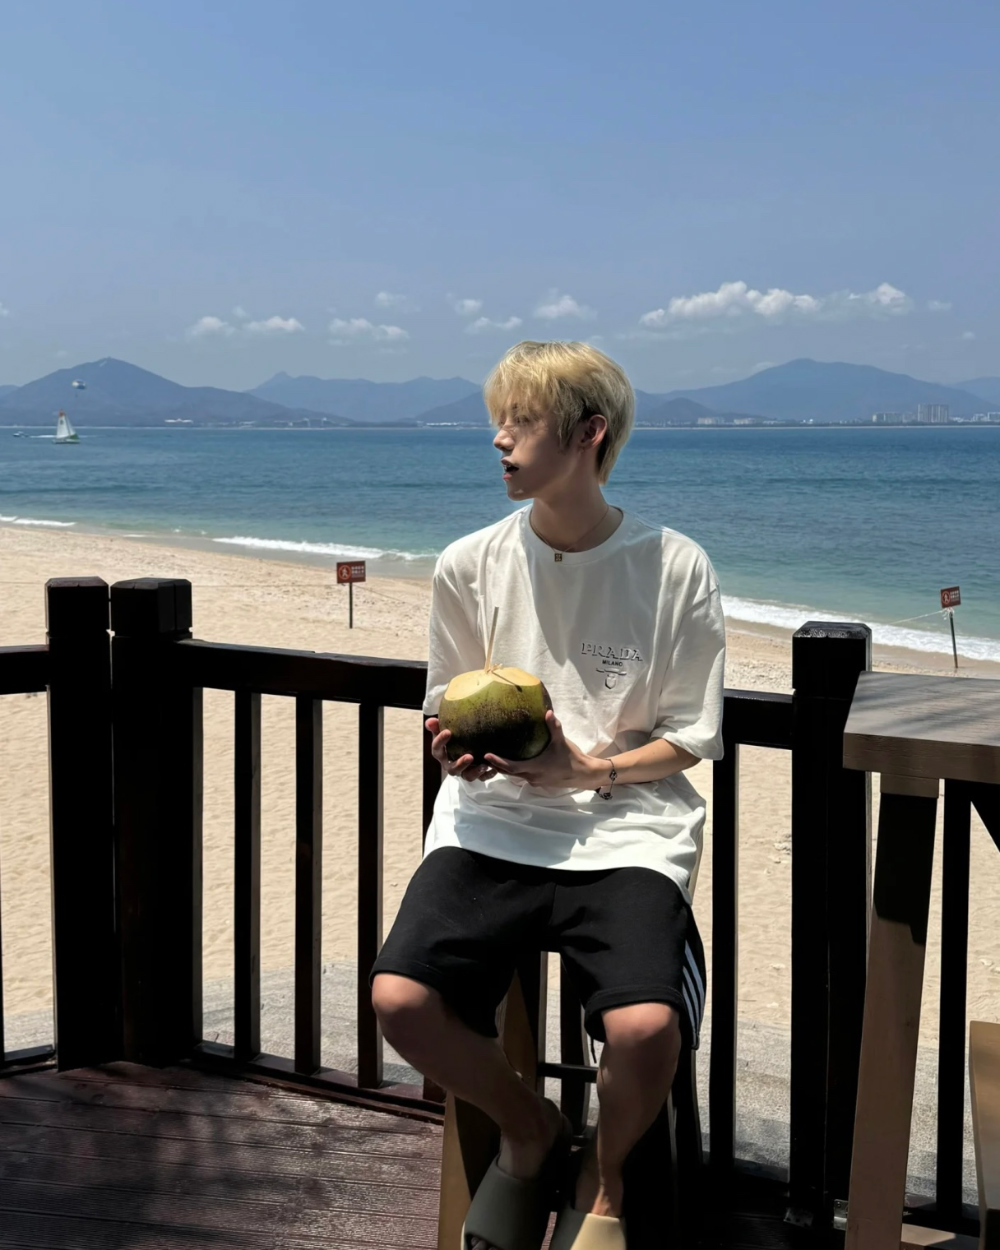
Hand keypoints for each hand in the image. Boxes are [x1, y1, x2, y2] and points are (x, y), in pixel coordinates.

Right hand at [425, 717, 496, 782]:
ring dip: (475, 772)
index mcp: (441, 754)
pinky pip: (481, 778)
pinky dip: (487, 775)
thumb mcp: (444, 732)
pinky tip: (494, 770)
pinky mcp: (474, 775)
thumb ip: (437, 726)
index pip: (437, 749)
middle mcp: (450, 765)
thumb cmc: (452, 739)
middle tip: (470, 756)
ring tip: (484, 765)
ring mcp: (463, 772)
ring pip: (467, 776)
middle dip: (461, 764)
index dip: (441, 741)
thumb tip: (429, 721)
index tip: (448, 731)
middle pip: (452, 768)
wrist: (462, 750)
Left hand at [484, 710, 603, 790]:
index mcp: (534, 768)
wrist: (583, 774)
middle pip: (509, 773)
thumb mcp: (561, 741)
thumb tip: (548, 712)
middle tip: (484, 756)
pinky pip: (523, 776)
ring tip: (494, 759)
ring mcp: (535, 781)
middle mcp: (532, 777)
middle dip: (496, 765)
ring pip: (515, 776)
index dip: (498, 762)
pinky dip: (515, 770)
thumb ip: (554, 726)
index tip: (486, 755)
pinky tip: (515, 762)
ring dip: (505, 769)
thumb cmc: (571, 758)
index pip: (511, 767)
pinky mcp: (540, 782)